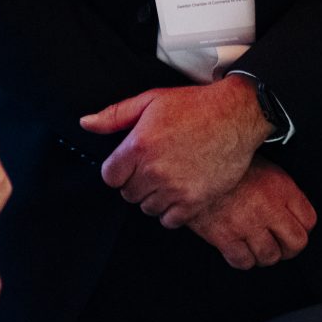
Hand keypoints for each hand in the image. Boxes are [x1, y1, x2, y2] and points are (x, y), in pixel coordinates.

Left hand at [80, 79, 270, 223]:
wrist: (235, 116)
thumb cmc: (194, 106)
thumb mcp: (150, 101)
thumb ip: (115, 115)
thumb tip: (86, 123)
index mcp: (138, 146)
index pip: (110, 177)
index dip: (119, 170)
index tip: (132, 163)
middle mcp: (153, 170)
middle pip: (128, 194)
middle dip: (137, 182)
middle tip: (155, 167)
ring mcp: (174, 188)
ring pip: (148, 207)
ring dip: (154, 197)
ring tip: (169, 178)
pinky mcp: (194, 201)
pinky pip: (169, 220)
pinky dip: (172, 210)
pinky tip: (180, 192)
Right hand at [185, 160, 316, 269]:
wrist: (191, 164)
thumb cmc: (223, 162)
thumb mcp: (261, 164)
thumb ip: (279, 188)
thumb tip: (290, 207)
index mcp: (281, 188)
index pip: (309, 220)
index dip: (302, 228)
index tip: (292, 228)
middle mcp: (268, 208)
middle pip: (296, 244)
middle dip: (289, 248)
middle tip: (279, 245)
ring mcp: (247, 224)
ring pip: (270, 257)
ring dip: (265, 255)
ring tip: (256, 247)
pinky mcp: (224, 236)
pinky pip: (243, 262)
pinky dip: (243, 260)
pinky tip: (238, 249)